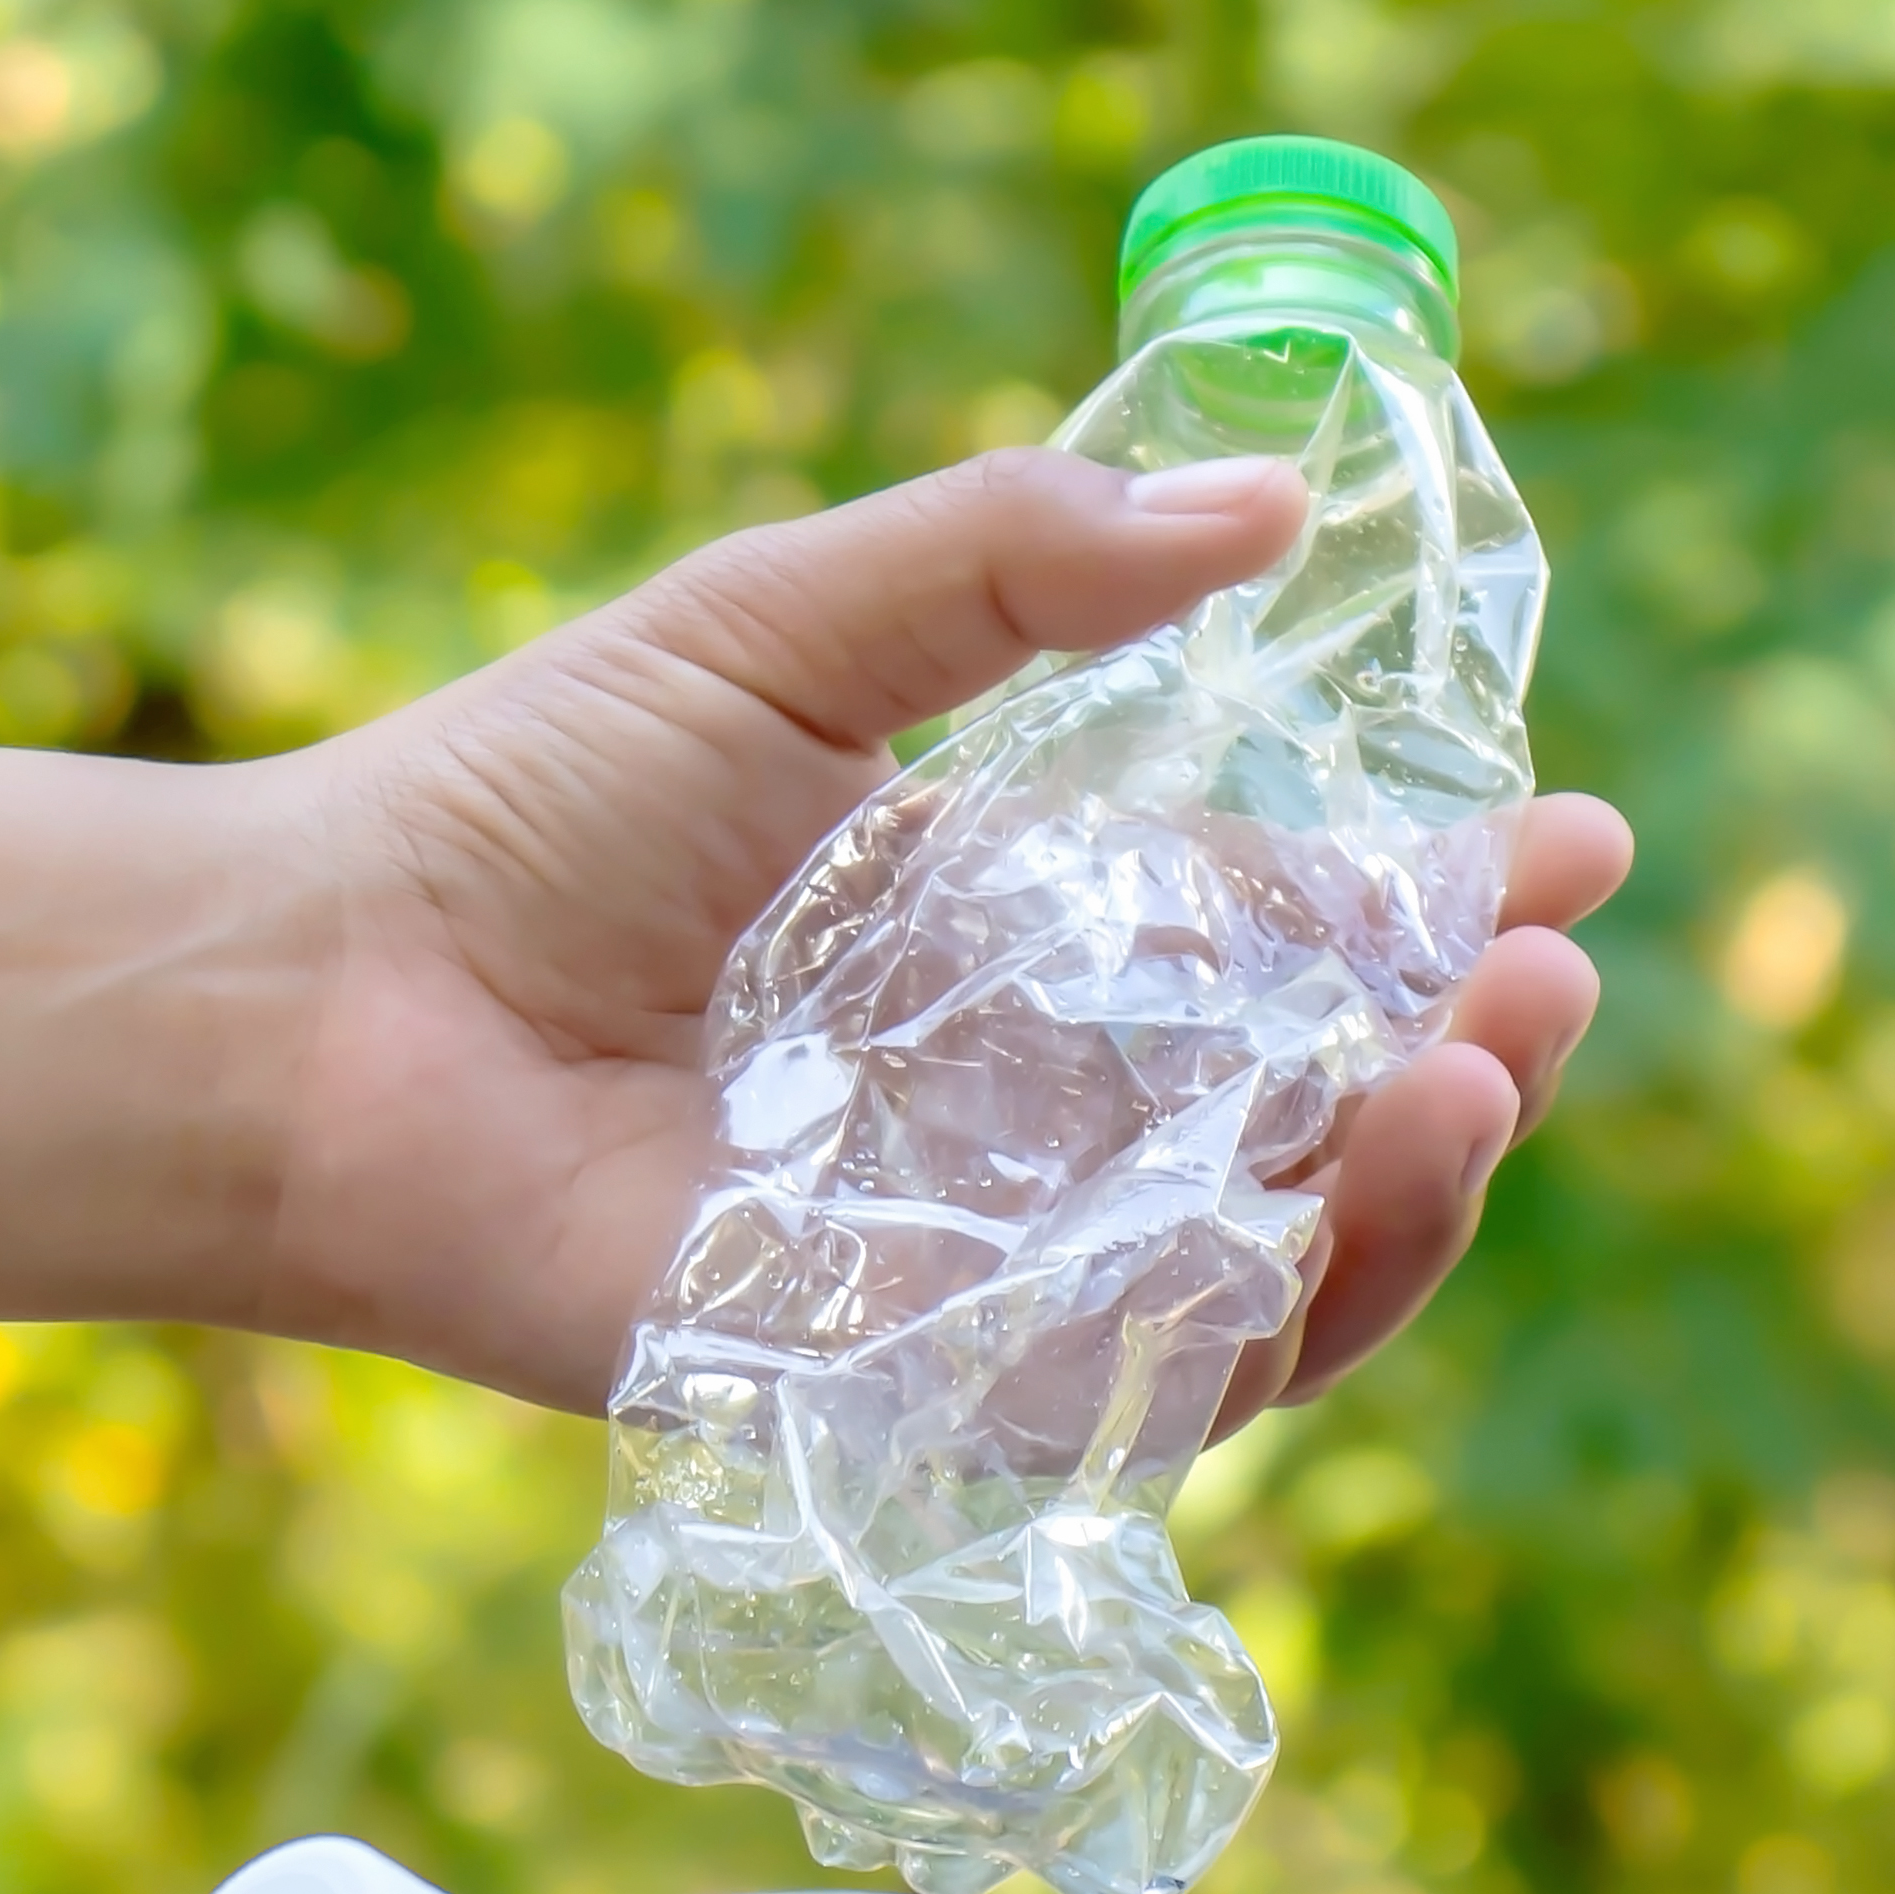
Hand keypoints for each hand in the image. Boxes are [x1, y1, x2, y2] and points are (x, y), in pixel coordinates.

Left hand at [251, 445, 1631, 1420]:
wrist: (319, 994)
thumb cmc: (521, 804)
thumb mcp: (791, 625)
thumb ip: (1014, 567)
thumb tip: (1267, 502)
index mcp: (1030, 941)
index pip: (1295, 942)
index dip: (1445, 902)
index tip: (1575, 840)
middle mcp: (1036, 1117)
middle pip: (1326, 1126)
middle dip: (1475, 1059)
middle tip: (1542, 975)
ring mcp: (987, 1263)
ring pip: (1273, 1278)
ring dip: (1411, 1199)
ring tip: (1472, 1079)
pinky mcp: (910, 1386)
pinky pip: (1130, 1392)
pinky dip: (1255, 1318)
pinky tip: (1325, 1200)